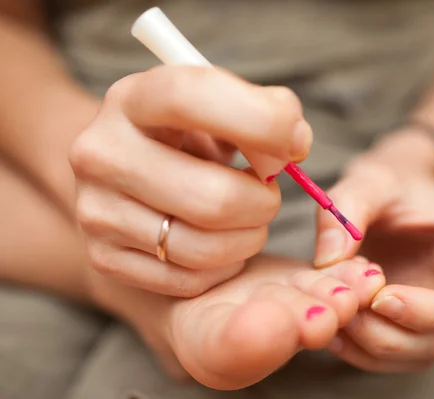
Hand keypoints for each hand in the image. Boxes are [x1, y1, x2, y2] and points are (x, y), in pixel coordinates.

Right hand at [69, 65, 312, 296]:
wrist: (128, 170)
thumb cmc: (188, 137)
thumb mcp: (218, 106)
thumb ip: (263, 111)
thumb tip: (295, 142)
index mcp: (133, 99)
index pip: (192, 98)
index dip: (260, 121)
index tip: (297, 143)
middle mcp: (101, 153)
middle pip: (214, 198)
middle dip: (264, 203)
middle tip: (268, 193)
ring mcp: (95, 210)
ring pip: (204, 248)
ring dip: (249, 238)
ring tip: (249, 218)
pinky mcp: (103, 257)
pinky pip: (188, 280)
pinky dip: (222, 266)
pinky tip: (219, 243)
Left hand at [315, 156, 433, 371]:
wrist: (388, 190)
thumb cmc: (389, 179)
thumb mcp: (370, 178)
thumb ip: (348, 209)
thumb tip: (329, 260)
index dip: (430, 312)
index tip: (381, 299)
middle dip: (394, 335)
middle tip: (347, 311)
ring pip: (420, 354)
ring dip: (375, 348)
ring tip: (337, 319)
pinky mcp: (415, 322)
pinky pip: (397, 353)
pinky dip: (363, 351)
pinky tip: (335, 331)